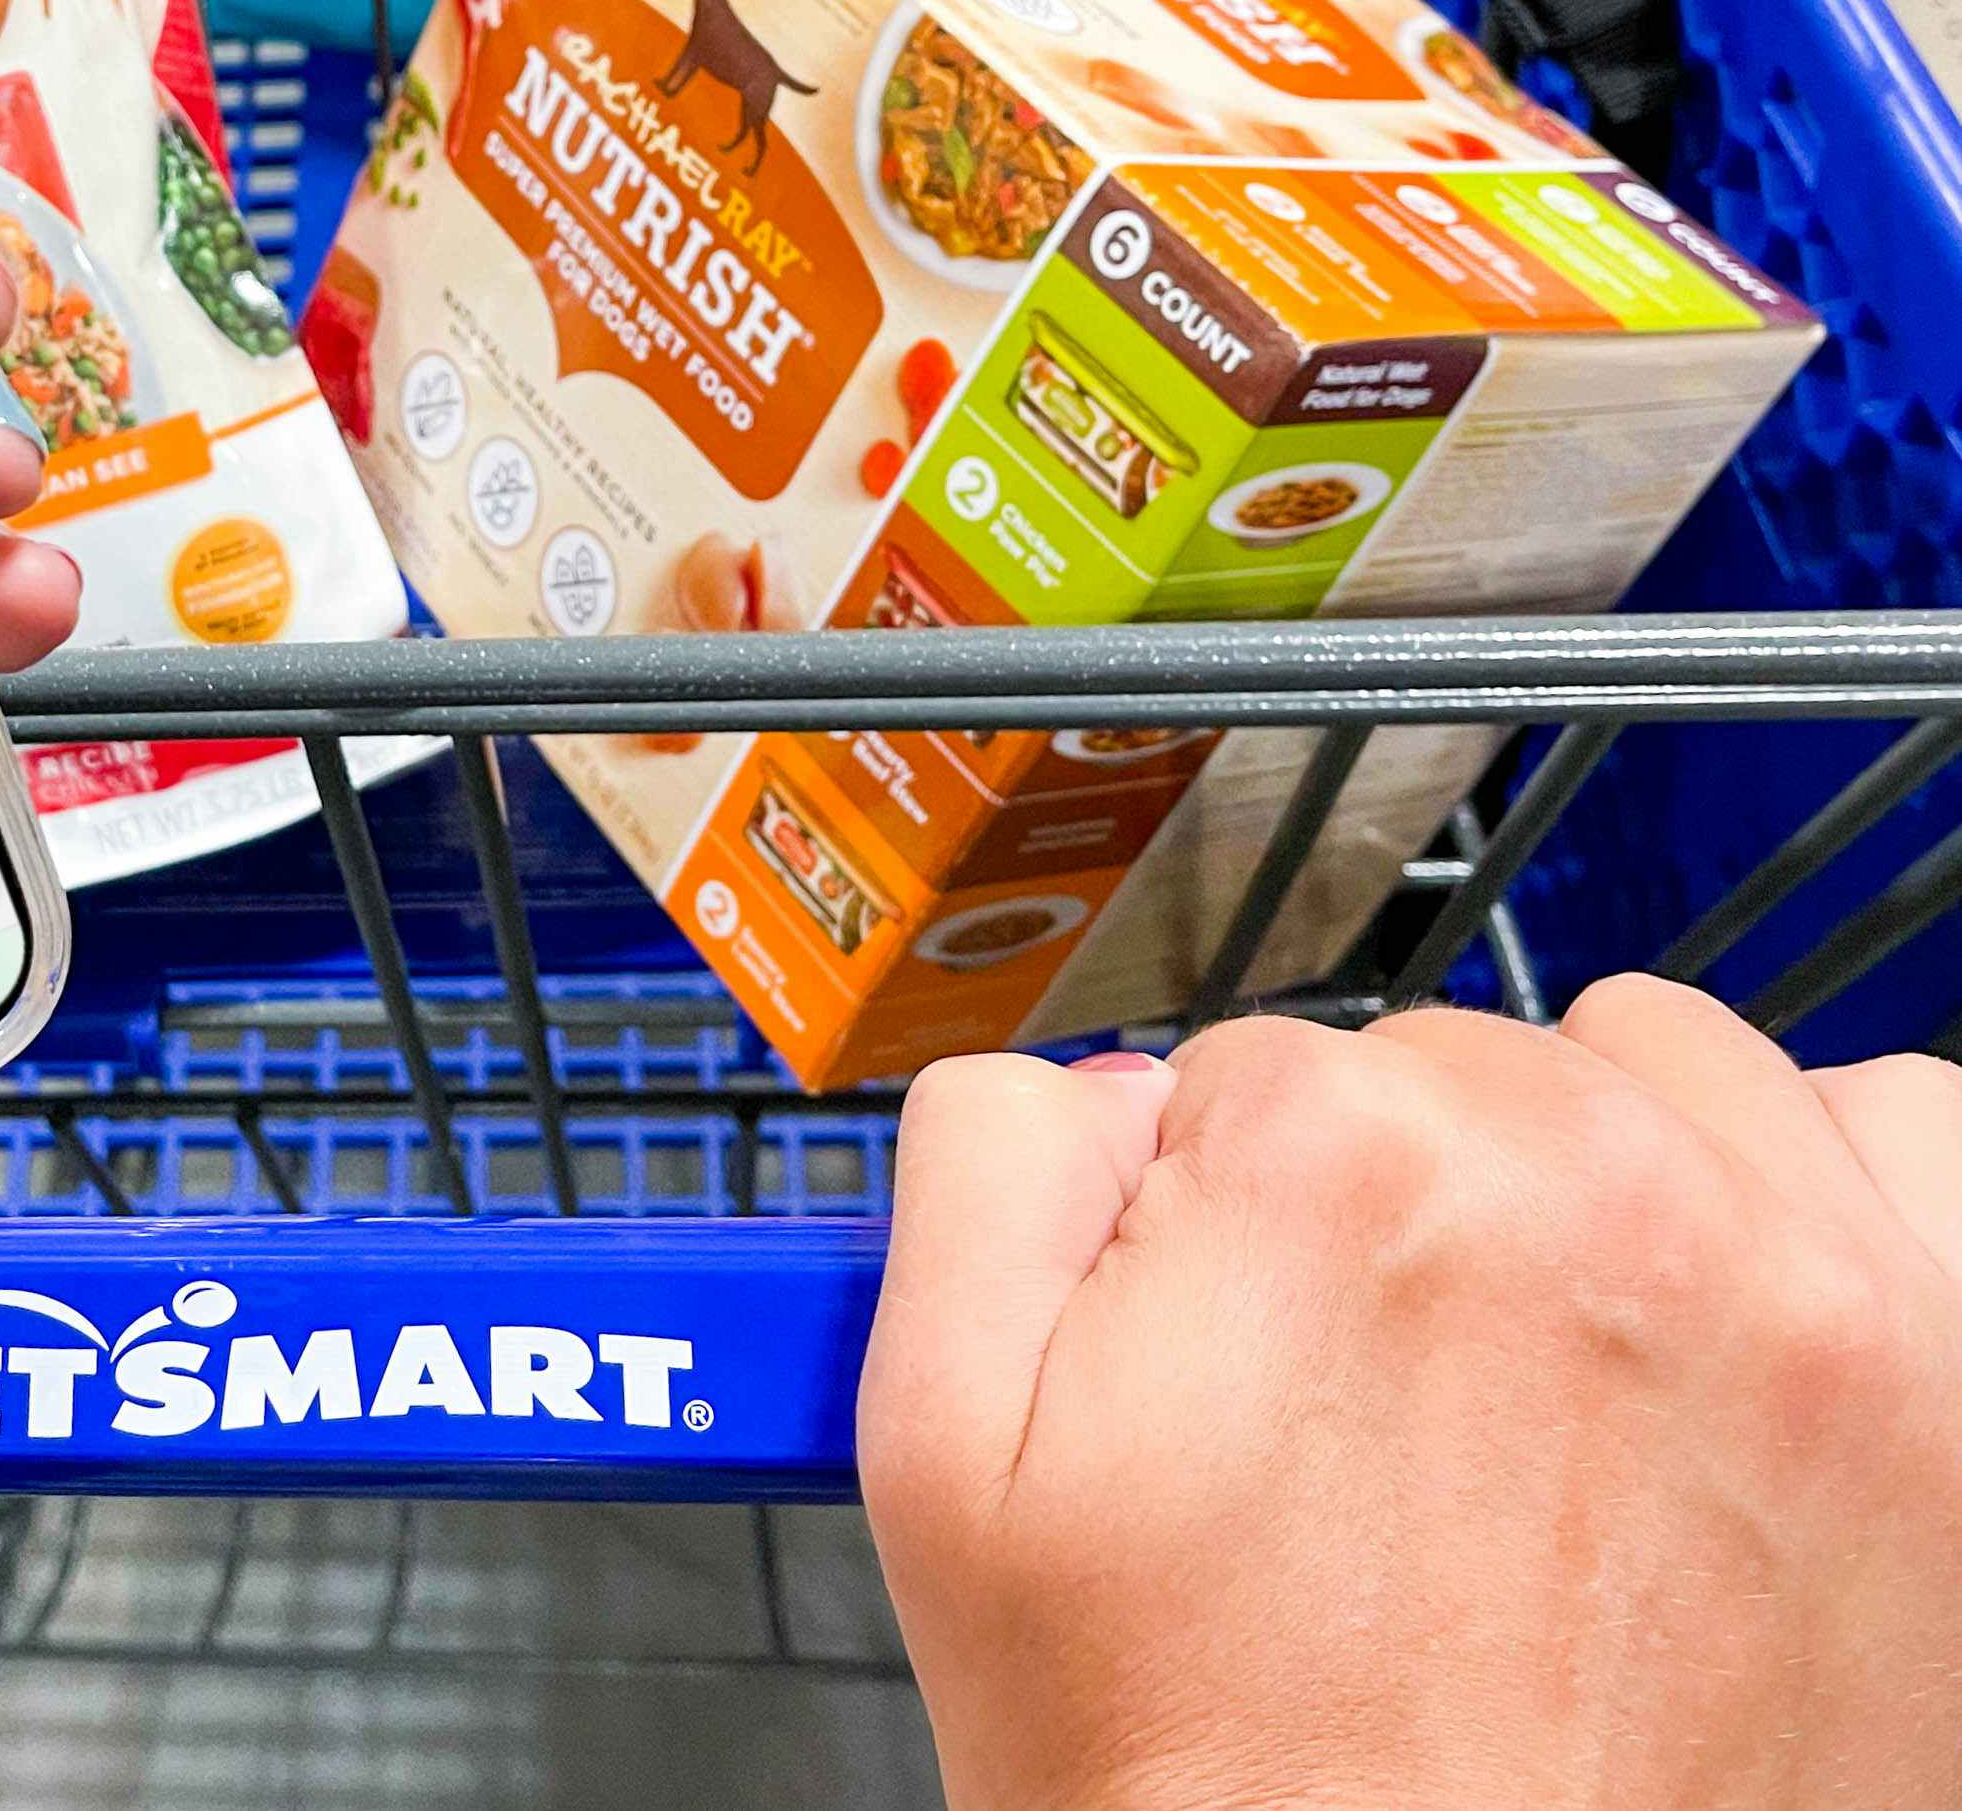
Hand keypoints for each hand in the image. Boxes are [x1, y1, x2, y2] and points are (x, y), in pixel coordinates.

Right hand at [859, 977, 1961, 1810]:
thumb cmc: (1217, 1775)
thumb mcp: (947, 1457)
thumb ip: (990, 1169)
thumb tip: (1104, 1084)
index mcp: (1332, 1167)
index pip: (1253, 1070)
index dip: (1222, 1217)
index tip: (1238, 1349)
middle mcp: (1589, 1188)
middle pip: (1458, 1068)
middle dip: (1403, 1201)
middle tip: (1369, 1406)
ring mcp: (1800, 1289)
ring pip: (1664, 1075)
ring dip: (1597, 1175)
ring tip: (1540, 1377)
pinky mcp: (1946, 1392)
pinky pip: (1906, 1133)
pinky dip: (1815, 1193)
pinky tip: (1728, 1325)